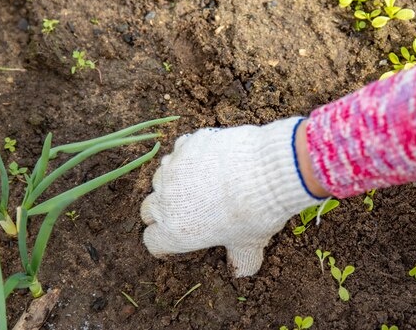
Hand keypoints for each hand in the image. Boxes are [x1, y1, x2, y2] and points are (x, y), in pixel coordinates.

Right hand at [140, 117, 321, 276]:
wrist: (266, 172)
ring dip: (174, 181)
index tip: (178, 239)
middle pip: (148, 209)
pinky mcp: (187, 144)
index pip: (153, 241)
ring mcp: (173, 169)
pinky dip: (190, 155)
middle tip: (188, 210)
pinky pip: (180, 149)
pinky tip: (211, 158)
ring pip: (162, 177)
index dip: (164, 242)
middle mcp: (165, 201)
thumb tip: (242, 271)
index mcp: (175, 231)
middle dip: (164, 210)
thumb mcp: (249, 245)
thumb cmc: (255, 213)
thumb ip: (241, 260)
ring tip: (201, 182)